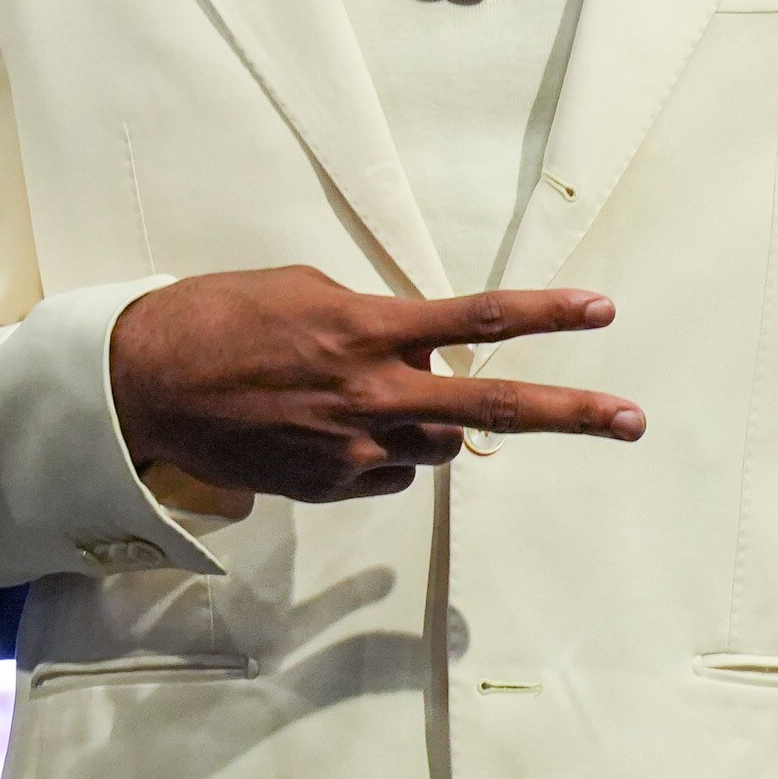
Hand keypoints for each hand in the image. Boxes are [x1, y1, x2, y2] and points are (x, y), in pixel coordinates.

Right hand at [103, 267, 639, 504]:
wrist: (143, 387)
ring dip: (431, 420)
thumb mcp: (304, 291)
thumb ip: (374, 319)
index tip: (603, 313)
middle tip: (634, 421)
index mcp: (367, 332)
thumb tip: (415, 344)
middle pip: (494, 410)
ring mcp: (354, 451)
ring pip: (437, 444)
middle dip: (573, 414)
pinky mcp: (330, 488)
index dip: (547, 315)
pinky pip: (389, 471)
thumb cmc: (218, 319)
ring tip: (369, 394)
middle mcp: (373, 396)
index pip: (478, 323)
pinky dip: (383, 449)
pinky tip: (329, 425)